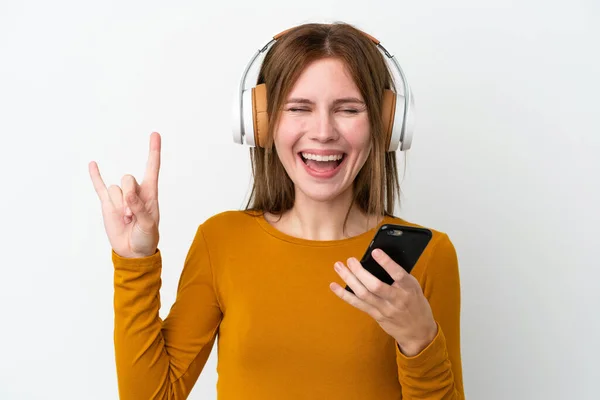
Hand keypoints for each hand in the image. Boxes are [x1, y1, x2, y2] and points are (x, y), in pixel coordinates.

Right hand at [89, 132, 161, 257]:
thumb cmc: (147, 238)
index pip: (152, 168)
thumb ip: (139, 208)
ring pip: (114, 189)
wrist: (133, 252)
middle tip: (132, 216)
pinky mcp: (108, 204)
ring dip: (118, 205)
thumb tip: (128, 195)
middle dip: (128, 196)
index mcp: (150, 194)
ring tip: (125, 220)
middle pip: (128, 179)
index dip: (154, 151)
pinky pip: (100, 187)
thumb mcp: (148, 225)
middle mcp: (135, 192)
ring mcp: (120, 197)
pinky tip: (93, 164)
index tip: (155, 134)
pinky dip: (95, 176)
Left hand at [330, 248, 437, 356]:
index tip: (375, 251)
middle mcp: (396, 299)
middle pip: (375, 286)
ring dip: (349, 279)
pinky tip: (333, 286)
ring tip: (338, 266)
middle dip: (360, 272)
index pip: (398, 274)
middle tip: (350, 260)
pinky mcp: (375, 315)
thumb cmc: (415, 303)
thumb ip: (399, 276)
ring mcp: (384, 309)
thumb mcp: (413, 287)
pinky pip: (358, 304)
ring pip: (363, 294)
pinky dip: (344, 295)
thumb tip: (376, 259)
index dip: (386, 263)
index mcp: (409, 288)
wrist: (418, 331)